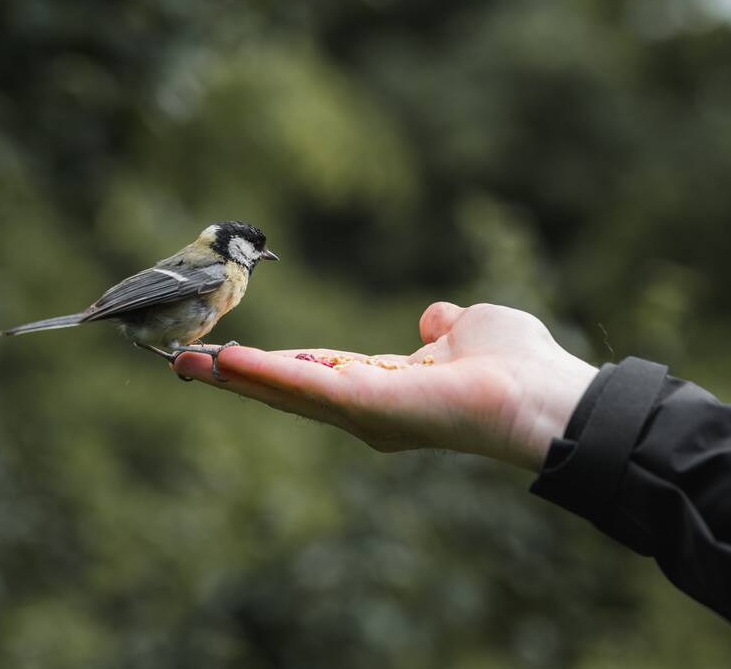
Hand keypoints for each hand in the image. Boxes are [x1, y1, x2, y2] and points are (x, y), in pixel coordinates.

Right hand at [173, 302, 597, 471]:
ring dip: (236, 377)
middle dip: (235, 377)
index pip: (313, 375)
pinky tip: (228, 362)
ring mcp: (365, 413)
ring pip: (287, 392)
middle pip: (287, 390)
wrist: (546, 395)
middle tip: (183, 364)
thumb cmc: (517, 365)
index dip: (270, 365)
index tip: (227, 354)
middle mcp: (365, 409)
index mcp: (383, 388)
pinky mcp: (370, 409)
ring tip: (188, 363)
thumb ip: (443, 326)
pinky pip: (309, 389)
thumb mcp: (468, 330)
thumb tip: (432, 317)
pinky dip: (267, 375)